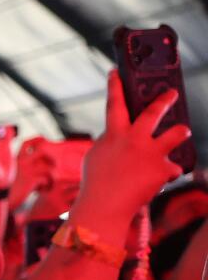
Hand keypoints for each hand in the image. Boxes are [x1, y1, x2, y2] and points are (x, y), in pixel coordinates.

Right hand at [74, 71, 190, 227]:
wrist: (104, 208)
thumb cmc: (96, 183)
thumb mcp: (96, 157)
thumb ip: (110, 141)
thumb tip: (122, 135)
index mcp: (114, 135)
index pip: (114, 104)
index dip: (115, 86)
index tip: (116, 72)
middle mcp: (135, 140)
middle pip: (153, 112)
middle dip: (164, 100)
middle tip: (172, 93)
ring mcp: (150, 154)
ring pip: (176, 134)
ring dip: (180, 132)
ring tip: (183, 132)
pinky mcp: (162, 170)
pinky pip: (172, 168)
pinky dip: (166, 174)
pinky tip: (159, 182)